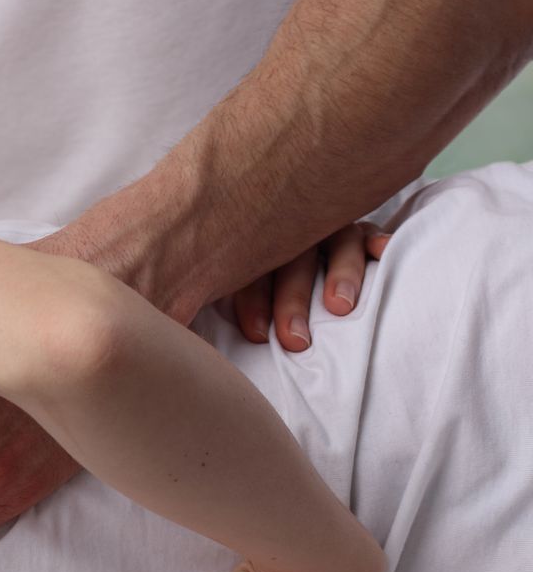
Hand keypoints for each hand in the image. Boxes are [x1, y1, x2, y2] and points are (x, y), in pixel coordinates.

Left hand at [225, 222, 391, 351]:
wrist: (284, 233)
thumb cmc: (254, 286)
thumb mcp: (232, 291)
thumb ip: (222, 304)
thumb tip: (187, 342)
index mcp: (252, 250)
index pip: (250, 271)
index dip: (252, 301)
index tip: (257, 335)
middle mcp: (289, 234)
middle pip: (291, 261)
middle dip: (292, 300)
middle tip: (295, 340)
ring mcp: (326, 229)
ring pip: (335, 243)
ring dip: (339, 273)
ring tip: (340, 307)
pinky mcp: (358, 232)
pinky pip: (371, 231)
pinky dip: (379, 240)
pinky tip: (385, 252)